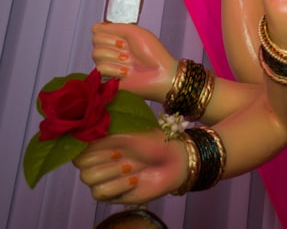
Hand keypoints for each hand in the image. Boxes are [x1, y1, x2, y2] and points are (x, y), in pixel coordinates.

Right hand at [73, 130, 187, 203]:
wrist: (173, 160)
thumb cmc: (153, 141)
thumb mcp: (129, 130)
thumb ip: (102, 131)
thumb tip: (82, 128)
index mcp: (100, 144)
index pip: (77, 149)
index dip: (92, 148)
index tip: (113, 145)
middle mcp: (99, 161)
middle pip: (82, 166)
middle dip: (105, 160)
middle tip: (124, 154)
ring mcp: (104, 178)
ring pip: (89, 179)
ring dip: (113, 172)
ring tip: (132, 167)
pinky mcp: (112, 194)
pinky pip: (100, 193)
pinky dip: (119, 185)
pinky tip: (134, 179)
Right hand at [91, 22, 176, 102]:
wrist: (160, 72)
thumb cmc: (152, 52)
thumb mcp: (134, 32)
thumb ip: (114, 27)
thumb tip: (95, 27)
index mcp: (117, 37)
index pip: (97, 30)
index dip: (109, 33)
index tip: (124, 38)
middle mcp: (111, 50)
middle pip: (95, 41)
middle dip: (114, 44)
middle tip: (129, 50)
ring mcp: (109, 64)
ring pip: (96, 54)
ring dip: (116, 57)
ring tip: (129, 61)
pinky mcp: (107, 78)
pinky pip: (100, 68)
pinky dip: (115, 69)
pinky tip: (126, 72)